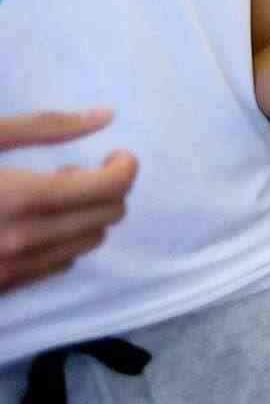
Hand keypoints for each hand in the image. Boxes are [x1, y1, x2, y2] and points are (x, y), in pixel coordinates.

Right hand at [0, 110, 137, 293]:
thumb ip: (42, 127)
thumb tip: (104, 116)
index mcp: (20, 197)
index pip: (108, 188)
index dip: (124, 167)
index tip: (115, 155)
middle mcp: (22, 240)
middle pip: (107, 216)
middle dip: (107, 189)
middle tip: (76, 171)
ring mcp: (10, 270)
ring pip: (87, 244)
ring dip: (86, 216)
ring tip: (51, 194)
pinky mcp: (2, 286)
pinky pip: (58, 265)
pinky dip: (63, 240)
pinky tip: (34, 222)